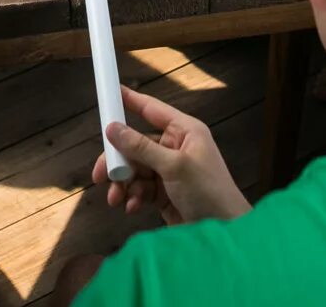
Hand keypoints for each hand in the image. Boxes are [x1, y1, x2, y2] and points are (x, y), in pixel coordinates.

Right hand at [91, 86, 250, 225]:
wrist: (224, 232)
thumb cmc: (209, 192)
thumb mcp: (175, 166)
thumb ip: (142, 147)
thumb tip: (113, 128)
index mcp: (184, 132)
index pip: (152, 109)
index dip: (130, 101)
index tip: (109, 92)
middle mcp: (175, 148)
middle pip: (136, 145)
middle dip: (118, 160)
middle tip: (101, 174)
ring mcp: (169, 171)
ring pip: (134, 169)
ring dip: (123, 183)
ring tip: (116, 198)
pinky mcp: (164, 193)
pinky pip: (140, 188)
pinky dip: (132, 196)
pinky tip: (132, 206)